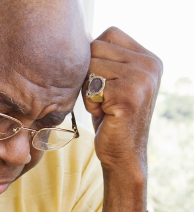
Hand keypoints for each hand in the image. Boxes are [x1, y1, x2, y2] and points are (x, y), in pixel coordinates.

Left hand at [83, 27, 162, 175]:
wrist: (123, 155)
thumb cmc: (111, 121)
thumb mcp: (111, 85)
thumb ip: (104, 62)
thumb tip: (83, 39)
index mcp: (149, 58)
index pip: (109, 34)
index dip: (94, 57)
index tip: (100, 82)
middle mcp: (150, 64)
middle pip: (97, 47)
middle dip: (88, 75)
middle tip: (101, 98)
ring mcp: (142, 78)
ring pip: (91, 66)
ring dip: (88, 90)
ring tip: (103, 107)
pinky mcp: (129, 95)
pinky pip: (91, 87)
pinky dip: (90, 103)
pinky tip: (103, 115)